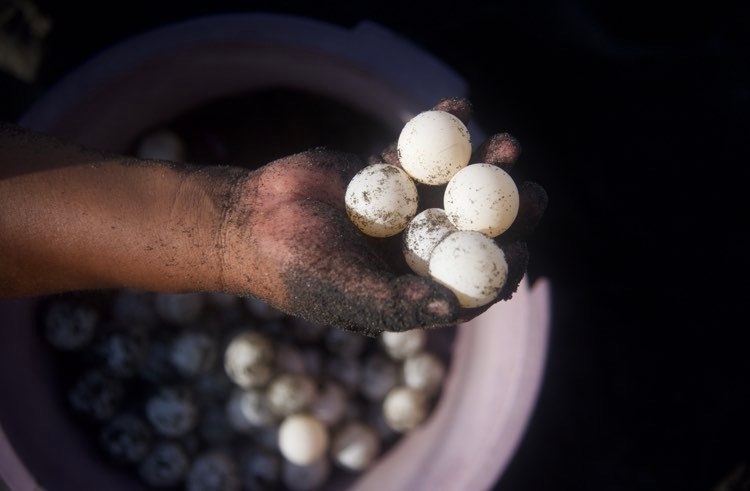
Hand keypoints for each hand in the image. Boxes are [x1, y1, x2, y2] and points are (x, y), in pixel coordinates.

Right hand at [218, 98, 546, 333]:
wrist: (253, 221)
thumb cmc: (299, 269)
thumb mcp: (351, 293)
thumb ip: (400, 302)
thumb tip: (453, 308)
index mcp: (415, 284)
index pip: (470, 280)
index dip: (501, 267)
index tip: (522, 249)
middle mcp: (416, 246)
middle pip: (475, 228)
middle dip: (508, 211)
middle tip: (533, 192)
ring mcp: (405, 207)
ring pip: (455, 185)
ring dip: (484, 164)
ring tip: (508, 145)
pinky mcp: (389, 172)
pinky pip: (420, 150)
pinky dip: (440, 129)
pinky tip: (461, 107)